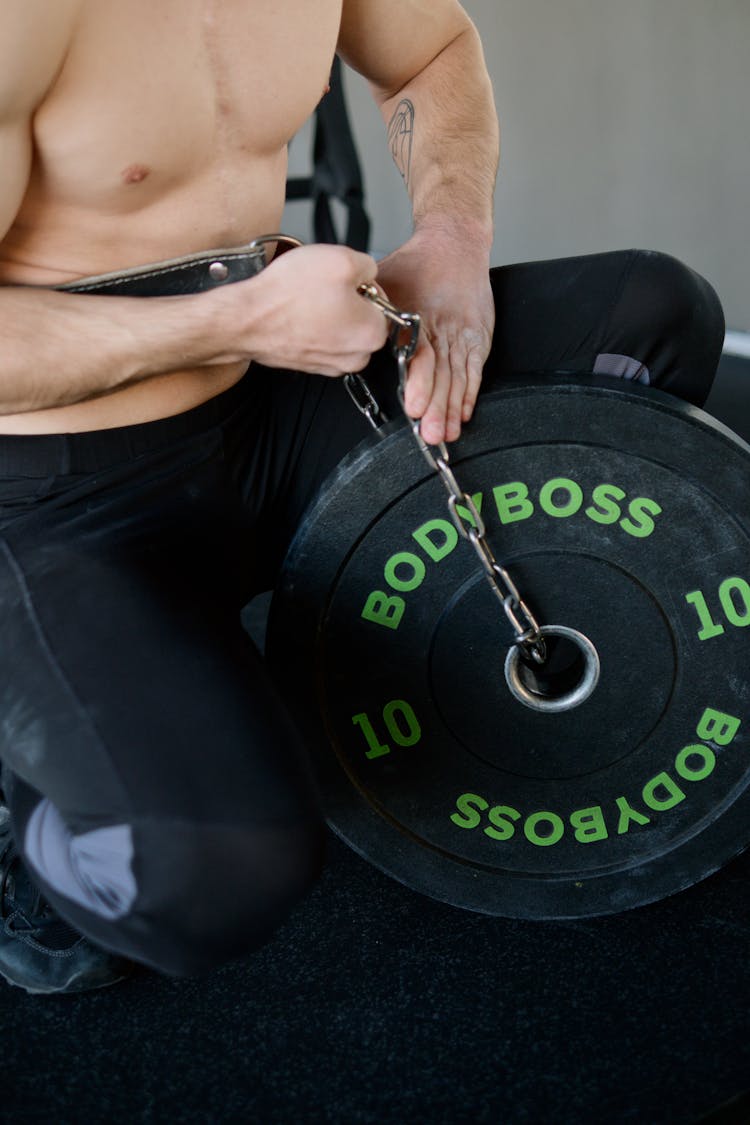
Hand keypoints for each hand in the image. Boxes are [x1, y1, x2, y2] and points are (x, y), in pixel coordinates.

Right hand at [220, 243, 388, 375]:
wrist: (247, 319)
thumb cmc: (289, 295)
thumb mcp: (341, 259)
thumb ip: (368, 265)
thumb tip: (369, 272)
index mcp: (373, 334)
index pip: (383, 301)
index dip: (362, 283)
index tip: (343, 279)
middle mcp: (356, 357)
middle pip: (362, 318)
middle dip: (347, 299)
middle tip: (322, 287)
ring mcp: (331, 364)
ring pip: (340, 328)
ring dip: (328, 312)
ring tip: (306, 299)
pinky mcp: (310, 364)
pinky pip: (320, 339)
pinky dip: (311, 325)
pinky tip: (296, 312)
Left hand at [375, 227, 494, 444]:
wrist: (455, 242)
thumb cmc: (416, 264)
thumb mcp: (387, 284)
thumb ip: (372, 313)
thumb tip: (343, 333)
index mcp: (420, 317)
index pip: (421, 356)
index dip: (418, 383)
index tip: (414, 407)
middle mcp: (444, 328)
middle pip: (441, 374)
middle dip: (436, 407)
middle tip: (430, 434)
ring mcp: (463, 334)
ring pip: (458, 377)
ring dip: (452, 409)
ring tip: (446, 434)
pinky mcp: (478, 337)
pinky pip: (474, 370)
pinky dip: (470, 394)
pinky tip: (465, 414)